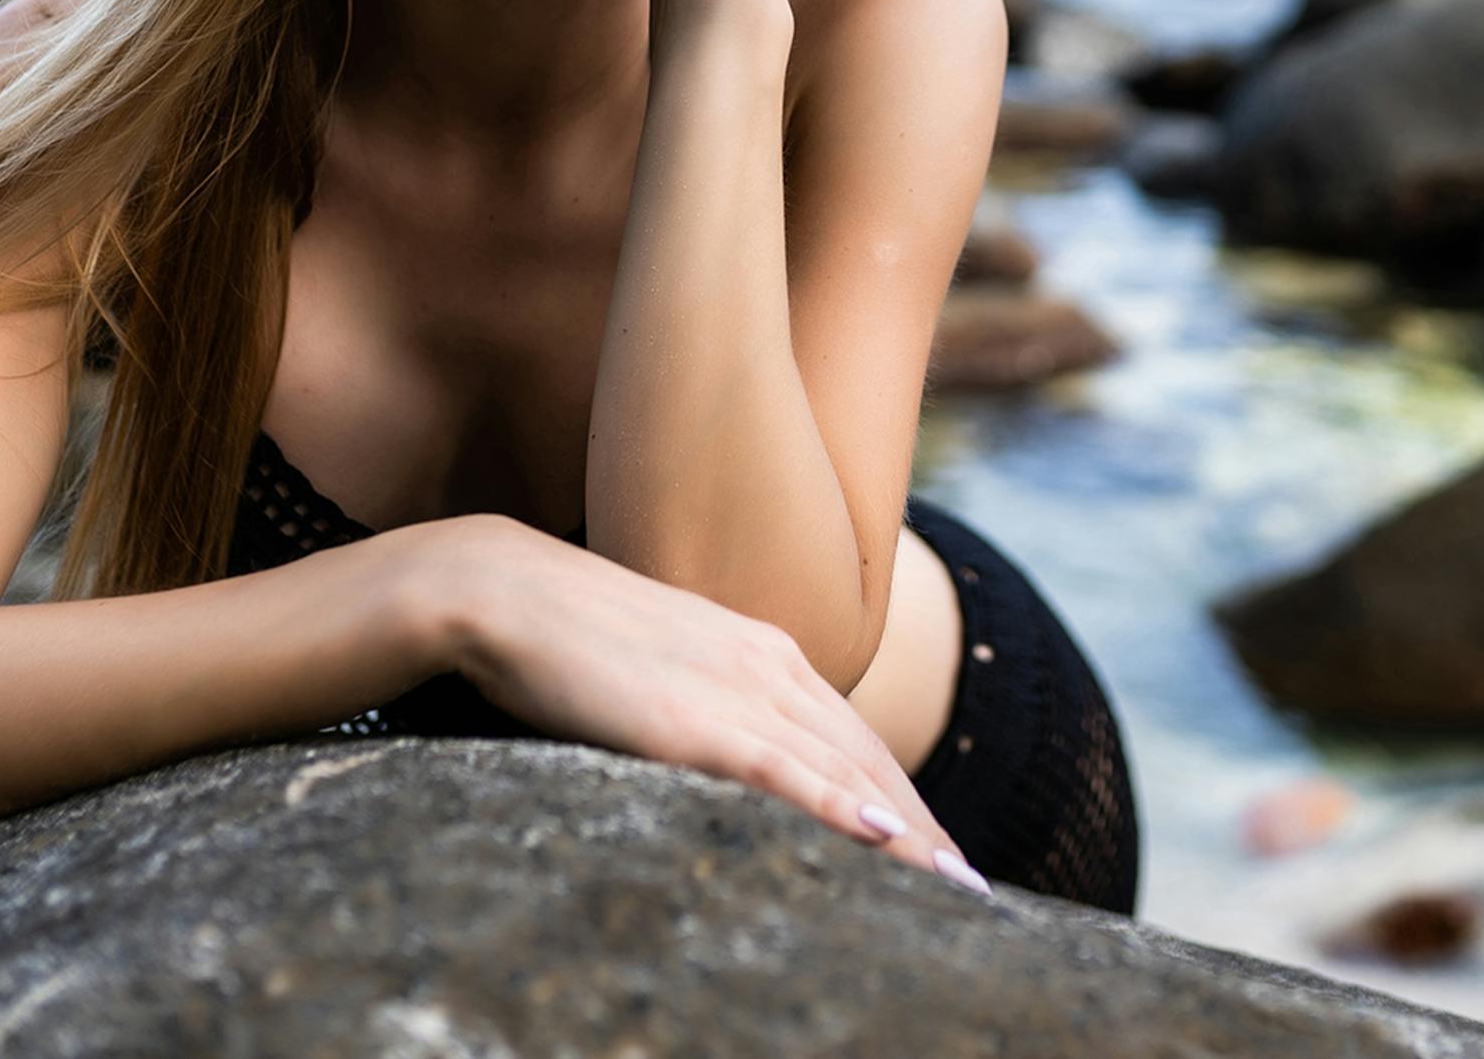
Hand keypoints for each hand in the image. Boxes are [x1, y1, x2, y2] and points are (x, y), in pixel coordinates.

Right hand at [443, 516, 986, 892]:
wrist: (509, 592)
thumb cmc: (572, 638)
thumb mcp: (666, 670)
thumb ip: (711, 703)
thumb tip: (734, 756)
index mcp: (761, 651)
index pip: (853, 737)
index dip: (905, 793)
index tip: (940, 849)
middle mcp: (767, 665)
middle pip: (869, 757)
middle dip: (927, 825)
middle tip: (973, 889)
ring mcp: (735, 689)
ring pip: (846, 769)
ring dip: (910, 832)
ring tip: (955, 888)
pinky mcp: (694, 720)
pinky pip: (785, 770)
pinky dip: (841, 805)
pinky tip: (886, 838)